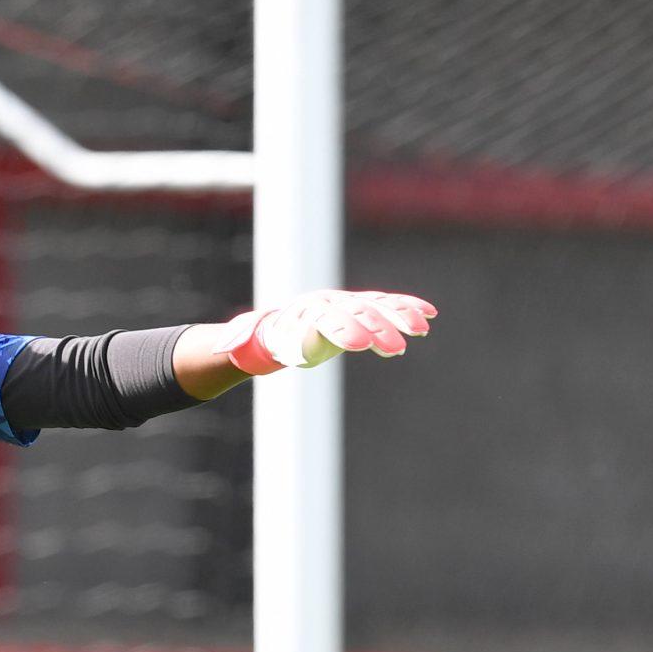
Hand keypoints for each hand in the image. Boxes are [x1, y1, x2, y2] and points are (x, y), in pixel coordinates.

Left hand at [218, 289, 434, 374]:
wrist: (276, 327)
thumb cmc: (262, 338)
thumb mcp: (247, 339)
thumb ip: (240, 340)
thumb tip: (223, 347)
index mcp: (304, 311)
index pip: (329, 320)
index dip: (346, 331)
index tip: (362, 345)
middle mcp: (329, 303)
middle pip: (356, 314)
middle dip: (377, 329)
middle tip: (397, 348)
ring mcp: (347, 304)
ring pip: (377, 307)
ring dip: (400, 317)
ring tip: (421, 330)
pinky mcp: (361, 310)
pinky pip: (387, 306)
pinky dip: (407, 309)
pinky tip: (429, 317)